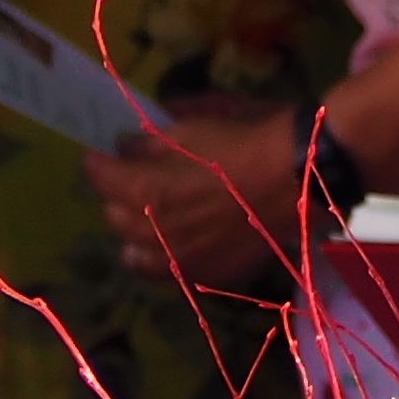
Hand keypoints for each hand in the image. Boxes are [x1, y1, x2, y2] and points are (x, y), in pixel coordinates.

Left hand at [83, 101, 304, 289]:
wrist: (300, 176)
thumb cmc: (250, 142)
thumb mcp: (199, 125)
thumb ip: (153, 139)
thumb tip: (125, 145)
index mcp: (148, 190)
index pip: (102, 178)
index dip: (97, 163)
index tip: (98, 155)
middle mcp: (154, 231)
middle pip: (113, 216)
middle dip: (115, 195)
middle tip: (129, 179)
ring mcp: (178, 258)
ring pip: (133, 252)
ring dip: (132, 232)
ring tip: (143, 217)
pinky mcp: (204, 273)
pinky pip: (165, 272)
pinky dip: (159, 257)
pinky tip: (169, 244)